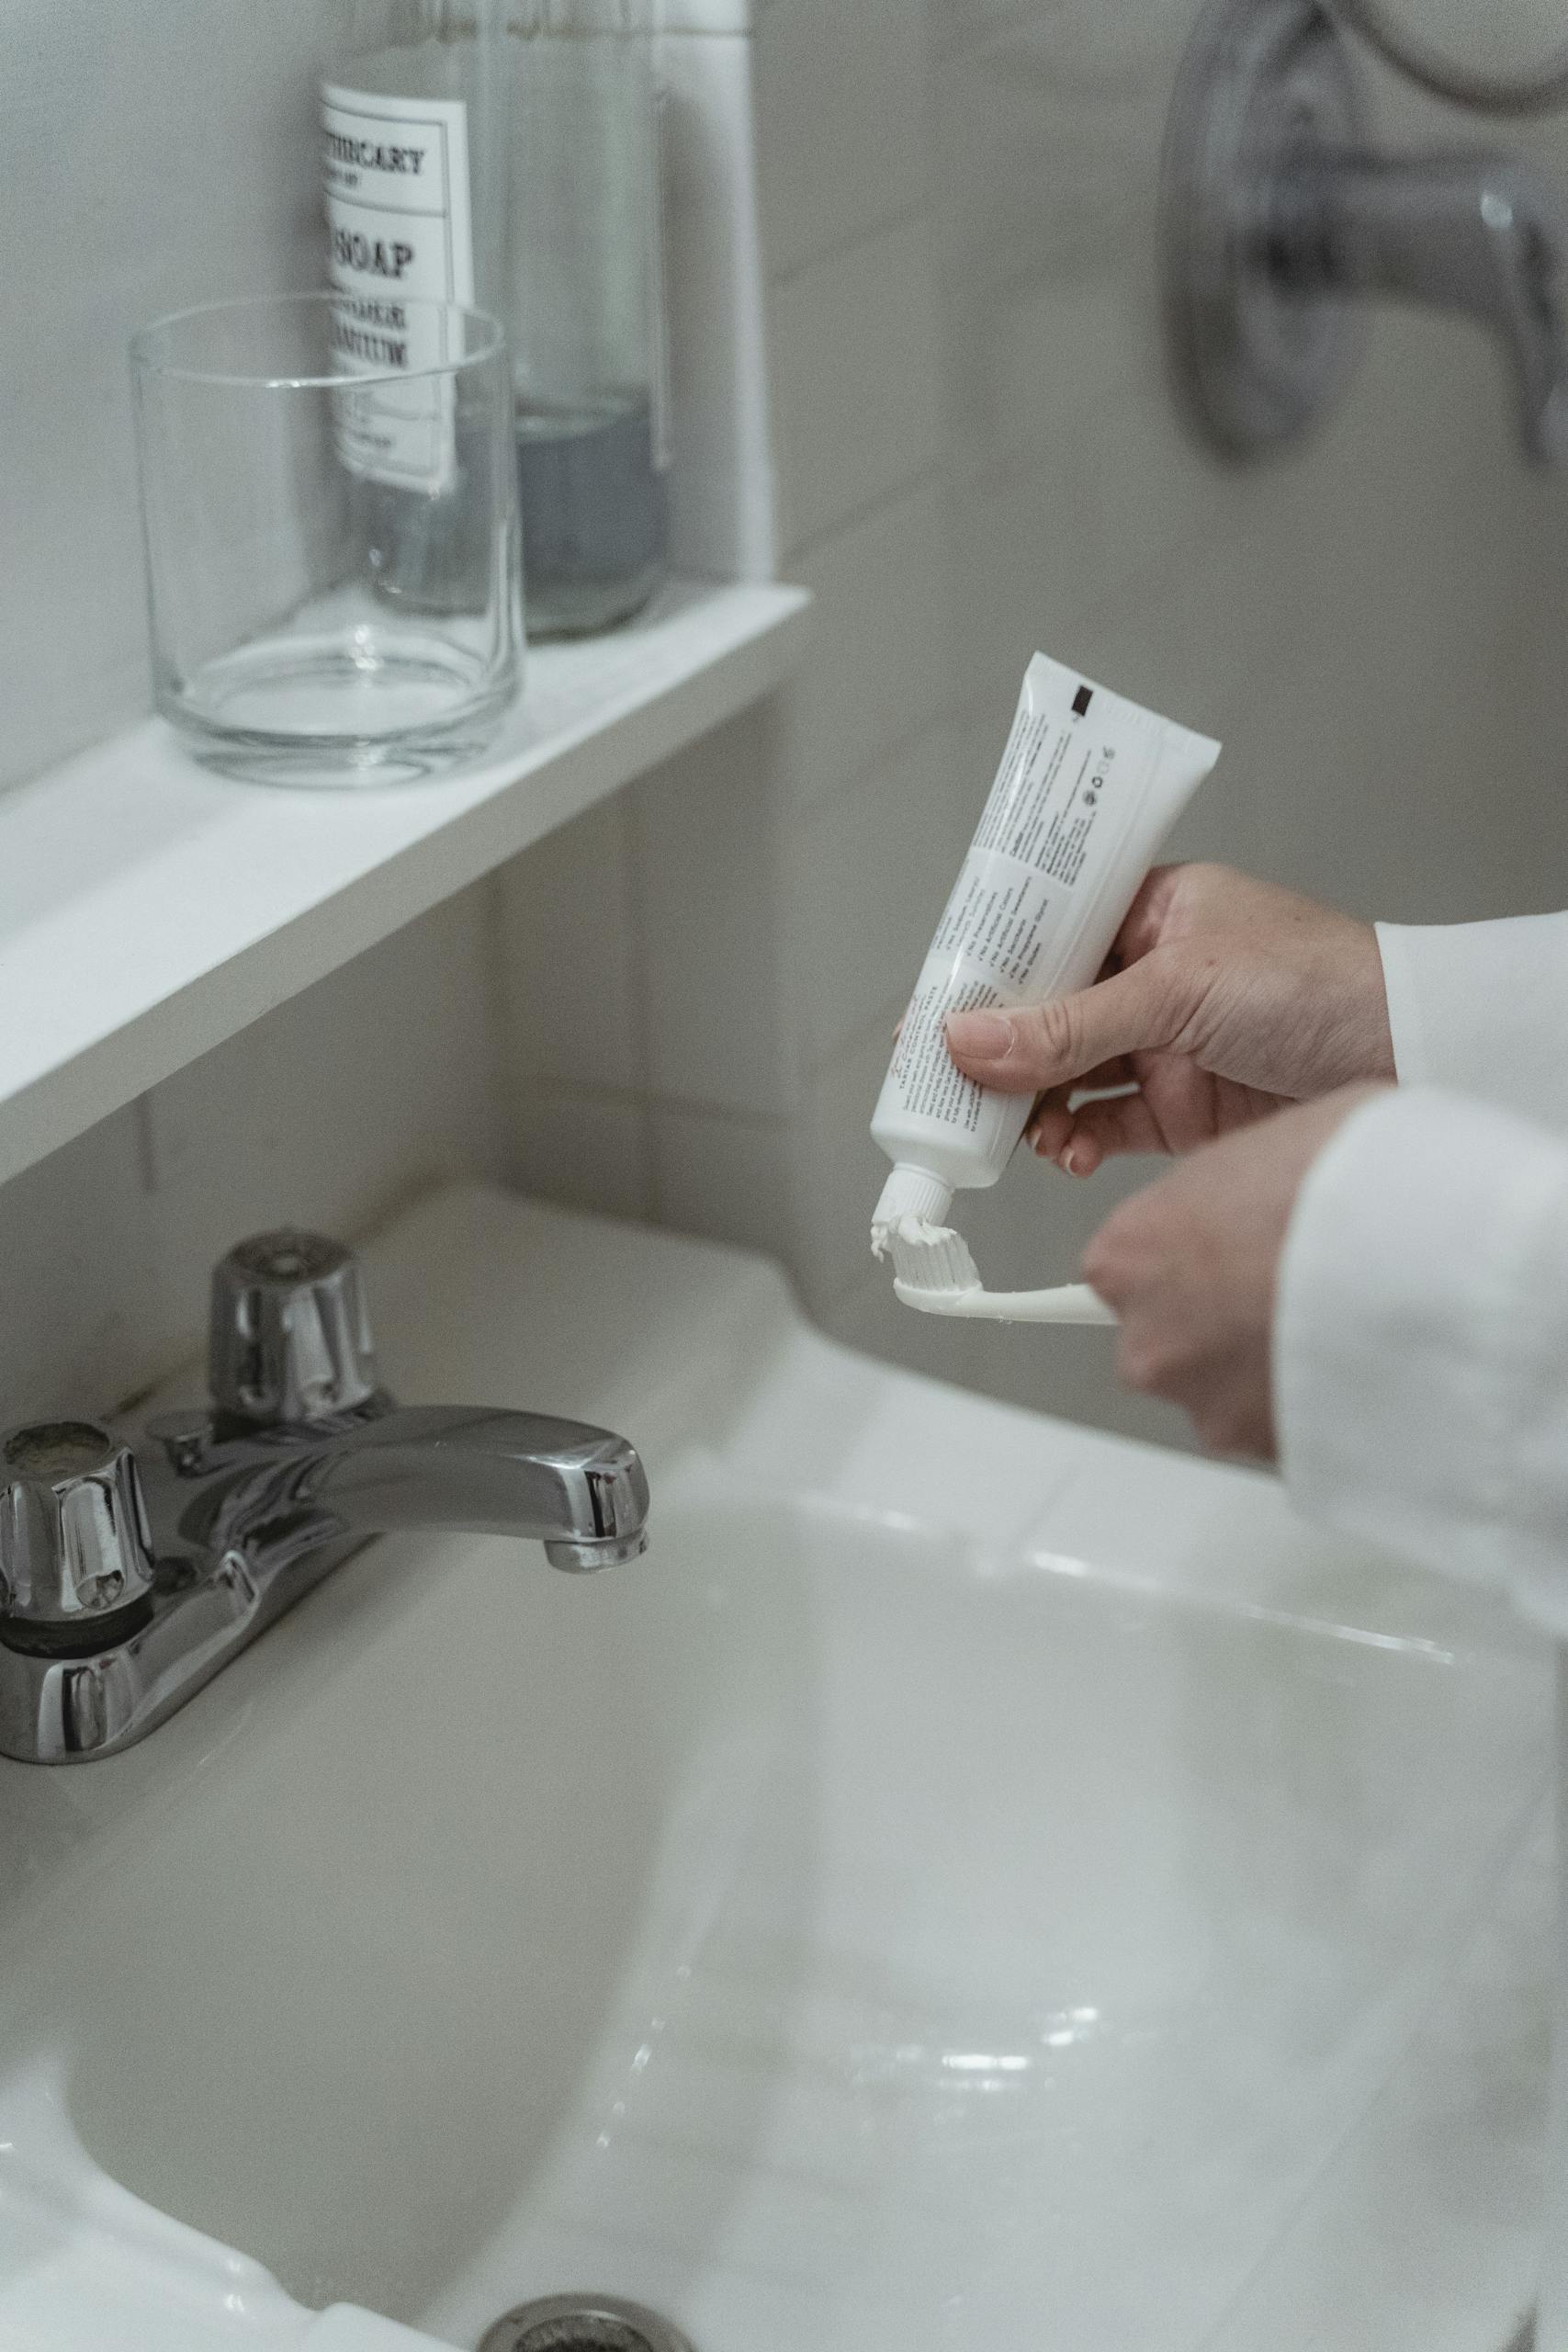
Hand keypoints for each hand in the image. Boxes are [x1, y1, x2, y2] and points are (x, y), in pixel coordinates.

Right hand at [944, 864, 1394, 1174]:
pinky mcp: (1180, 1109)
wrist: (1413, 1054)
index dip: (985, 968)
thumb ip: (1070, 1025)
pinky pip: (1101, 1126)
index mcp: (1152, 912)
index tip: (931, 1006)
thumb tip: (969, 1040)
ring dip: (1031, 1104)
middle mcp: (1151, 975)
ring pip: (1065, 1076)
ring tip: (1012, 1127)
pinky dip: (1074, 1142)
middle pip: (1043, 1012)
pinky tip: (1064, 1151)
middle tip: (945, 1082)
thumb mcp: (1178, 989)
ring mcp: (1163, 1044)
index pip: (1044, 933)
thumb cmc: (1321, 982)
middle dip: (995, 1051)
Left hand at [1082, 1087, 1385, 1459]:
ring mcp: (1208, 1406)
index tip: (1220, 1253)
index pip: (1128, 1264)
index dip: (1187, 1254)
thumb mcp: (1277, 1141)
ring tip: (1340, 1318)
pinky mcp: (1268, 1452)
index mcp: (1133, 1252)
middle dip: (1220, 1319)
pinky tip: (1360, 1358)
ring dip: (1268, 1363)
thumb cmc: (1354, 1181)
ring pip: (1225, 1390)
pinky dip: (1312, 1401)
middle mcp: (1151, 1340)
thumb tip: (1255, 1194)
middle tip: (1290, 1283)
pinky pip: (1282, 1425)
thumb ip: (1235, 1187)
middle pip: (1169, 1336)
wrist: (1432, 1253)